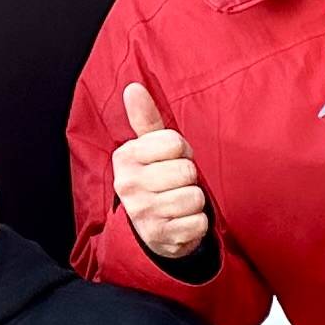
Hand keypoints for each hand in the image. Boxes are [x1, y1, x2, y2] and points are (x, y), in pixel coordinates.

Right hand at [111, 84, 208, 260]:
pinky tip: (182, 221)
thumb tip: (133, 87)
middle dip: (189, 177)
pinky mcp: (160, 237)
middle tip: (176, 183)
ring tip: (179, 202)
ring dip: (194, 200)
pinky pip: (199, 222)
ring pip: (194, 197)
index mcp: (126, 158)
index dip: (182, 150)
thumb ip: (145, 118)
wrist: (150, 227)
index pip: (174, 142)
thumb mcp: (148, 147)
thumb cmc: (156, 176)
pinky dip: (197, 222)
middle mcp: (128, 185)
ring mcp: (143, 213)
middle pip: (186, 171)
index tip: (172, 159)